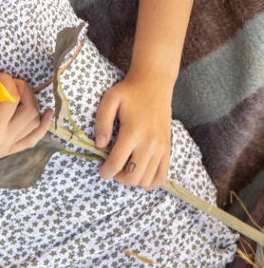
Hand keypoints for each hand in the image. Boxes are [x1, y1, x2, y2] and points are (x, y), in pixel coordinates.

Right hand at [0, 73, 52, 189]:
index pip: (11, 99)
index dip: (6, 81)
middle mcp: (6, 139)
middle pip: (29, 110)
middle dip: (23, 90)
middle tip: (9, 80)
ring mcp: (9, 147)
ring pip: (34, 123)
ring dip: (32, 103)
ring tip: (20, 90)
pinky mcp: (9, 151)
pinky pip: (32, 139)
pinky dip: (42, 126)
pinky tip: (48, 113)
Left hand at [95, 75, 172, 189]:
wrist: (154, 85)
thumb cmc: (129, 92)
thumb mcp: (109, 99)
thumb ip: (102, 122)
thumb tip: (100, 145)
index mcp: (132, 132)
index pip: (117, 163)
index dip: (105, 171)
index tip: (101, 169)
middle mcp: (149, 143)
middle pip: (133, 176)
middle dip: (118, 178)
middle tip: (112, 169)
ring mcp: (161, 148)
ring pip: (146, 180)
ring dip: (132, 180)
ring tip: (124, 168)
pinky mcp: (167, 149)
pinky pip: (162, 176)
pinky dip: (150, 182)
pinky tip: (140, 173)